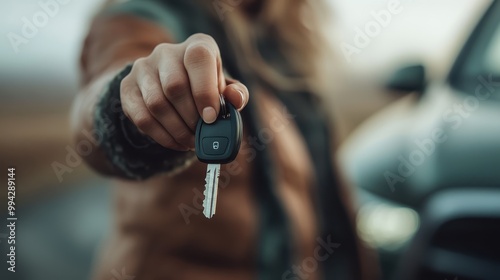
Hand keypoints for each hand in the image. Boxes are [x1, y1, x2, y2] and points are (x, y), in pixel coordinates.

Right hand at [120, 33, 248, 150]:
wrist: (169, 86)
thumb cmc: (206, 88)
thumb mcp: (225, 89)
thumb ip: (236, 95)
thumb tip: (235, 99)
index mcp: (197, 46)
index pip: (198, 59)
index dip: (205, 91)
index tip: (211, 117)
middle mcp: (167, 52)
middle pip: (175, 86)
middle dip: (191, 118)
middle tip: (201, 134)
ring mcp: (143, 68)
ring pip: (157, 104)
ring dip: (177, 130)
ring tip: (191, 141)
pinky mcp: (127, 87)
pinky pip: (142, 117)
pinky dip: (162, 136)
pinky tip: (176, 142)